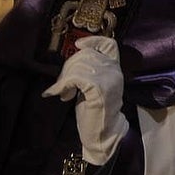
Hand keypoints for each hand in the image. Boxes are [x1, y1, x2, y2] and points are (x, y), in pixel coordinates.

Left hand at [42, 36, 128, 165]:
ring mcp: (108, 80)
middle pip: (86, 54)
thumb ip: (90, 70)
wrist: (103, 134)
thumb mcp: (94, 85)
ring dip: (64, 78)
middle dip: (68, 66)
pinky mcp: (99, 89)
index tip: (78, 45)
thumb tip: (73, 58)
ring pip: (78, 66)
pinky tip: (59, 95)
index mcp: (115, 69)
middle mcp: (114, 71)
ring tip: (62, 92)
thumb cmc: (95, 111)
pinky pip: (75, 78)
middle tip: (61, 83)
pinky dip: (62, 85)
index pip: (110, 44)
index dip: (93, 40)